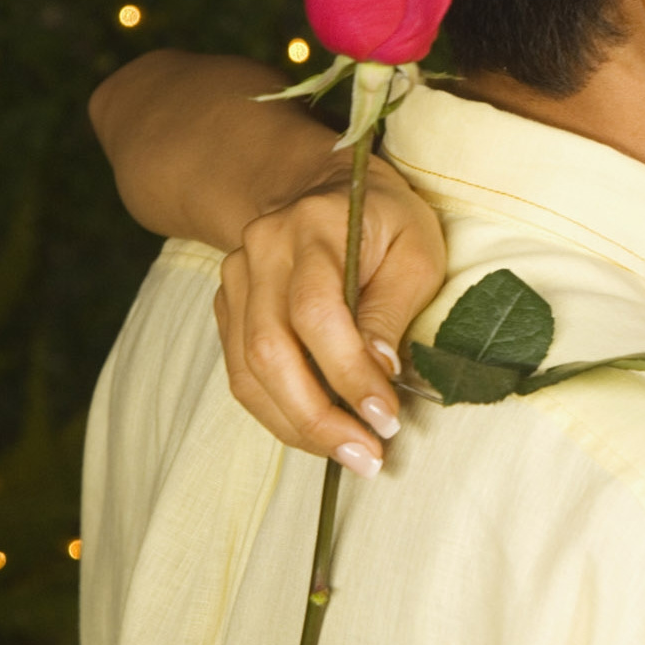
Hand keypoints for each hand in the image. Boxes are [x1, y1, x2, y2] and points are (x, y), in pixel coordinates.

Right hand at [215, 153, 444, 476]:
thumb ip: (394, 306)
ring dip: (297, 425)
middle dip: (318, 417)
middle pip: (270, 350)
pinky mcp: (228, 307)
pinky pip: (241, 372)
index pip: (317, 312)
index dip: (348, 372)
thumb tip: (379, 369)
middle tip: (366, 457)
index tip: (386, 418)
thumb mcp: (416, 249)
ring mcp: (236, 280)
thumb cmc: (385, 219)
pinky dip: (279, 411)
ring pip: (247, 371)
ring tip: (348, 456)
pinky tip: (318, 431)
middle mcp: (261, 252)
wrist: (319, 187)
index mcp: (313, 228)